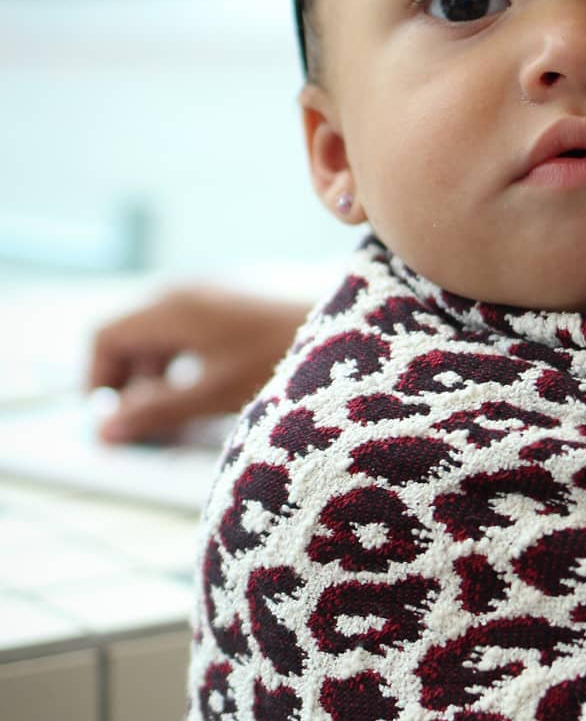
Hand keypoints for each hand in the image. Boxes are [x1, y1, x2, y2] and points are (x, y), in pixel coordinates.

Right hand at [87, 288, 309, 442]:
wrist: (351, 325)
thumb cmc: (281, 354)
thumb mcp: (215, 392)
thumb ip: (157, 411)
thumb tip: (105, 429)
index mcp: (172, 307)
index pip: (104, 337)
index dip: (99, 381)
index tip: (116, 421)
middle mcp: (186, 291)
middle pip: (132, 337)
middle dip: (132, 385)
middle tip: (150, 428)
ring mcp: (213, 294)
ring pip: (164, 337)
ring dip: (161, 378)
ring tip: (183, 418)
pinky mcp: (237, 302)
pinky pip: (194, 331)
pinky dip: (190, 364)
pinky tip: (214, 393)